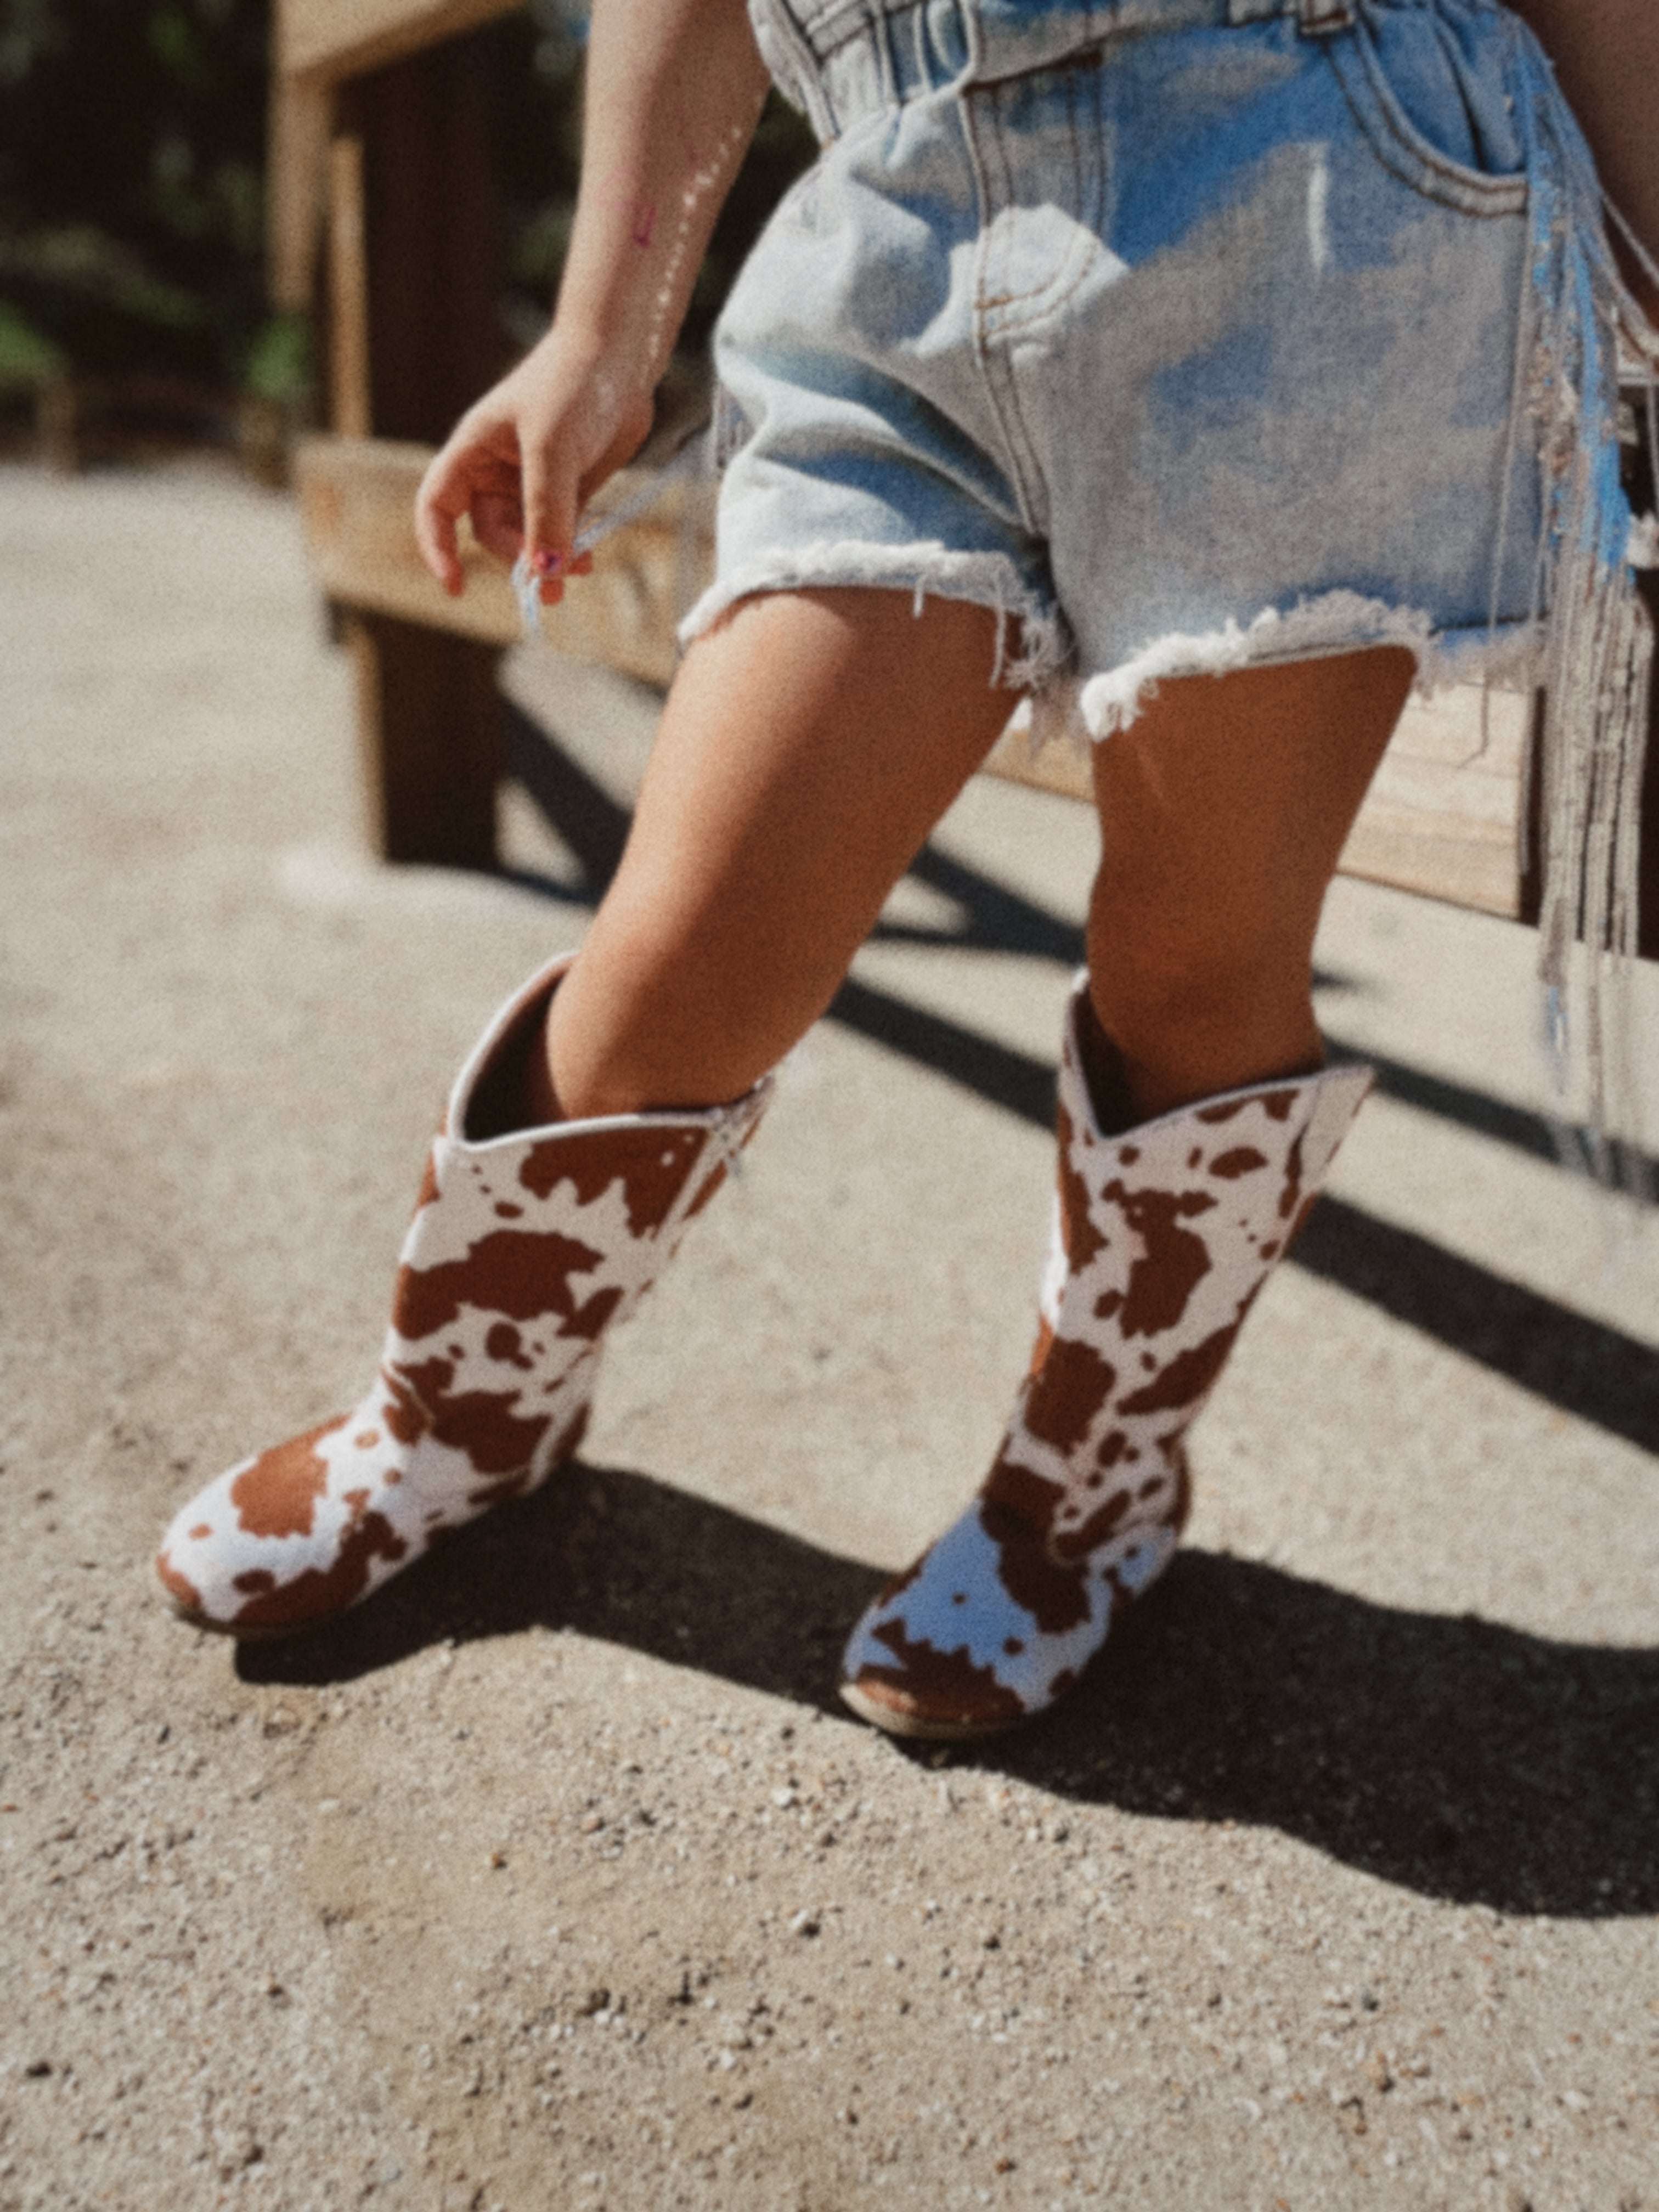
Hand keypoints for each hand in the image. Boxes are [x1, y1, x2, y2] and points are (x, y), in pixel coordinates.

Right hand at [414, 324, 654, 603]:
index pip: (436, 506)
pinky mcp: (569, 488)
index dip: (437, 547)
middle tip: (554, 572)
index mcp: (473, 450)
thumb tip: (544, 572)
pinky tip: (589, 551)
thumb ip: (546, 513)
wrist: (621, 358)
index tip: (457, 587)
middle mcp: (496, 469)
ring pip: (529, 538)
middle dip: (518, 556)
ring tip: (583, 566)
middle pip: (491, 532)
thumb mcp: (552, 450)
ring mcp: (533, 481)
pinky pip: (561, 531)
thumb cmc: (573, 386)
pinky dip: (571, 547)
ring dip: (550, 559)